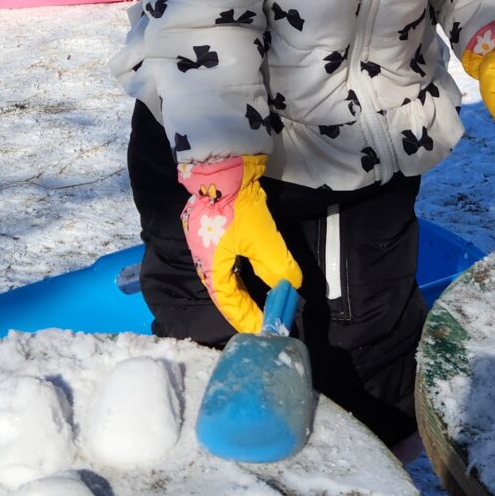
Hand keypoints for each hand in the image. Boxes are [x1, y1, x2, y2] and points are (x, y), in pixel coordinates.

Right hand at [179, 154, 301, 333]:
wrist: (222, 166)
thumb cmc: (238, 207)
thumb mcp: (263, 240)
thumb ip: (277, 267)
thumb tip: (290, 285)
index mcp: (210, 266)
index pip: (228, 302)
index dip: (246, 317)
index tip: (263, 328)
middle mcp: (204, 258)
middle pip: (225, 291)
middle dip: (245, 306)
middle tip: (264, 317)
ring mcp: (206, 243)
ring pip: (225, 275)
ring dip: (243, 289)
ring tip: (260, 300)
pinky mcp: (212, 229)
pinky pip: (226, 261)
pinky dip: (240, 272)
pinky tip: (252, 272)